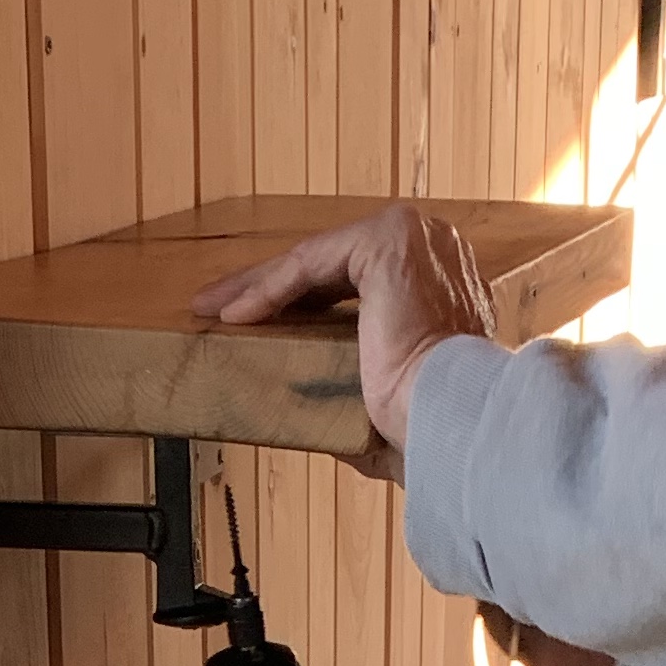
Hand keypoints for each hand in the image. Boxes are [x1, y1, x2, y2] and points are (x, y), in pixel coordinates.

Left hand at [190, 202, 495, 450]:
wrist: (453, 421)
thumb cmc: (433, 425)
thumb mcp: (393, 402)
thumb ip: (362, 396)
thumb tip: (319, 425)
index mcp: (441, 284)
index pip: (356, 283)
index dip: (302, 303)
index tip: (256, 322)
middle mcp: (434, 249)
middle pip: (330, 267)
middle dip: (269, 289)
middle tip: (221, 309)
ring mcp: (415, 239)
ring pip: (315, 261)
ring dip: (258, 285)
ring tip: (212, 308)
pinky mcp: (388, 242)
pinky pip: (311, 264)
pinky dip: (269, 289)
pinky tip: (235, 314)